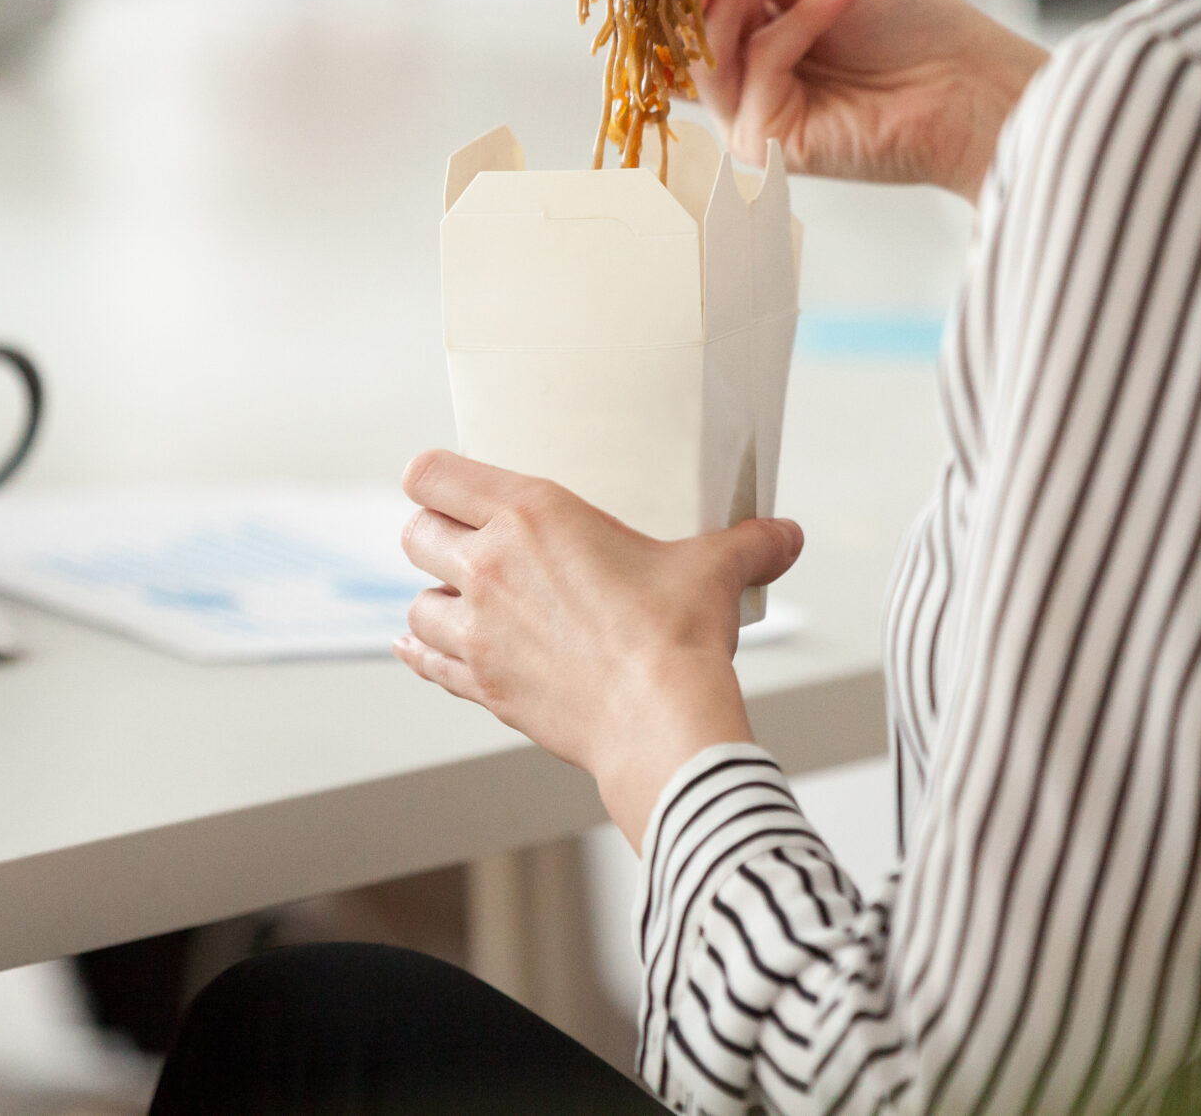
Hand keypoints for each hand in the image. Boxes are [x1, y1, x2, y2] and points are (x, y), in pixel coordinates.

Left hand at [394, 450, 803, 847]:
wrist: (660, 723)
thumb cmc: (676, 637)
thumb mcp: (714, 569)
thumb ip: (749, 543)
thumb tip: (785, 537)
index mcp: (531, 515)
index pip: (434, 476)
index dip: (431, 477)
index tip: (443, 485)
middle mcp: (490, 567)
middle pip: (414, 534)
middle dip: (433, 535)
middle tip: (463, 541)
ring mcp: (478, 631)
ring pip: (415, 601)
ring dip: (433, 598)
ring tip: (462, 600)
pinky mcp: (482, 685)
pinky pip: (426, 661)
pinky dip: (423, 652)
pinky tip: (427, 648)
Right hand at [686, 0, 1046, 201]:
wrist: (967, 81)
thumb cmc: (909, 29)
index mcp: (753, 36)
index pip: (689, 6)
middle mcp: (745, 79)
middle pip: (685, 34)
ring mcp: (752, 115)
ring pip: (706, 56)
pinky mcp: (768, 144)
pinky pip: (756, 71)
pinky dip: (796, 24)